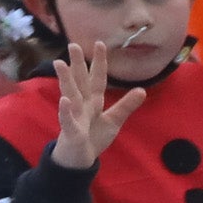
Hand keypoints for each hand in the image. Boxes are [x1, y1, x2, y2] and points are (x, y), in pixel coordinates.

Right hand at [48, 41, 150, 170]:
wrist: (79, 159)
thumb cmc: (94, 137)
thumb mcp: (114, 121)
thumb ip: (126, 106)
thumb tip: (142, 90)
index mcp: (94, 101)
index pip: (97, 78)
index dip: (99, 62)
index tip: (100, 43)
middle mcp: (82, 105)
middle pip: (80, 81)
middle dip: (77, 64)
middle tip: (73, 44)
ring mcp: (75, 117)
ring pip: (70, 95)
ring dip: (65, 80)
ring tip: (60, 63)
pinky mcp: (71, 132)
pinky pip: (68, 120)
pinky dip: (65, 111)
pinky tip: (64, 101)